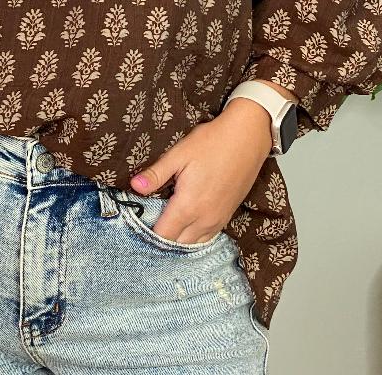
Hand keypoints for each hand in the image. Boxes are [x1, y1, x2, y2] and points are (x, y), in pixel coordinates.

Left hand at [127, 99, 272, 244]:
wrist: (247, 138)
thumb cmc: (211, 143)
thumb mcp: (179, 154)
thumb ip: (156, 174)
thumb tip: (134, 187)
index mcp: (188, 206)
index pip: (162, 235)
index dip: (147, 232)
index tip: (138, 221)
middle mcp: (204, 220)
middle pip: (176, 244)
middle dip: (162, 237)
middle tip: (150, 220)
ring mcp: (218, 220)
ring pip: (193, 244)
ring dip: (178, 238)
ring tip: (167, 221)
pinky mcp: (227, 216)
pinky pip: (207, 237)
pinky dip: (194, 236)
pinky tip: (187, 221)